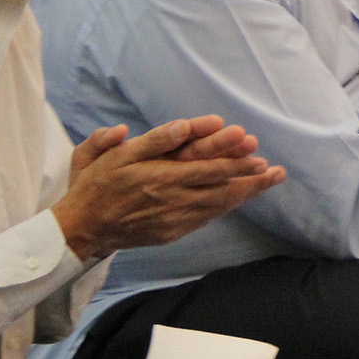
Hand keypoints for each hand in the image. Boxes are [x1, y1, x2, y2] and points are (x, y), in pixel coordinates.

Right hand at [54, 116, 285, 260]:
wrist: (82, 228)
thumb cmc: (96, 185)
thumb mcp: (111, 155)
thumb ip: (149, 141)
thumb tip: (180, 126)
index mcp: (159, 175)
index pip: (204, 164)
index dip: (230, 156)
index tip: (252, 145)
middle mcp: (171, 198)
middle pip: (218, 186)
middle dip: (249, 176)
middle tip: (276, 169)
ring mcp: (174, 218)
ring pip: (218, 204)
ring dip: (246, 192)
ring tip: (271, 179)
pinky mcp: (173, 232)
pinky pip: (206, 217)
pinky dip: (226, 206)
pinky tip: (242, 195)